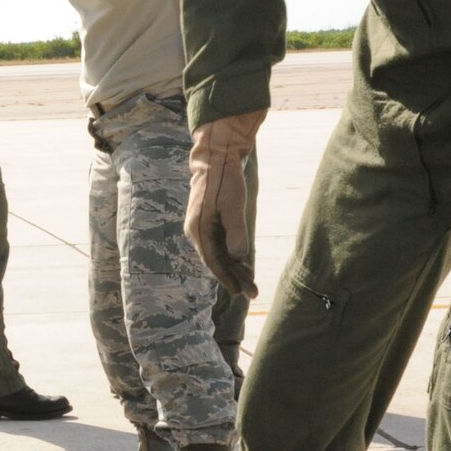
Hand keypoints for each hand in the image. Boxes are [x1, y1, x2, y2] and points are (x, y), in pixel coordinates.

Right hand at [185, 110, 263, 298]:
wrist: (217, 158)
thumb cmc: (225, 181)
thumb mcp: (233, 206)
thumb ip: (236, 232)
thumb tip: (238, 258)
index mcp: (199, 229)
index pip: (213, 261)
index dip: (227, 278)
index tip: (240, 292)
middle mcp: (197, 230)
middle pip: (216, 260)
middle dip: (234, 277)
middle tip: (253, 293)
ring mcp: (202, 226)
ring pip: (218, 253)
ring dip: (234, 268)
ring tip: (251, 281)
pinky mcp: (209, 221)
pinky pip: (219, 244)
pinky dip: (231, 255)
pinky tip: (243, 262)